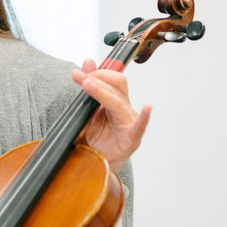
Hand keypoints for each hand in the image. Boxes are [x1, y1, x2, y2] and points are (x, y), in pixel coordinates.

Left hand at [71, 59, 151, 174]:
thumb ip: (89, 87)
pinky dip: (144, 118)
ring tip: (87, 84)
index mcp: (115, 103)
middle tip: (80, 77)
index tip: (79, 73)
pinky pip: (139, 127)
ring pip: (118, 102)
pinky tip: (148, 109)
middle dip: (98, 78)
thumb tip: (88, 61)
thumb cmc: (94, 140)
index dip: (97, 73)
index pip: (111, 80)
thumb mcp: (86, 110)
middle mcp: (124, 110)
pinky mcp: (131, 139)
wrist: (94, 165)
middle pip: (118, 85)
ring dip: (101, 91)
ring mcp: (129, 123)